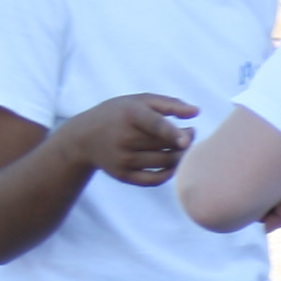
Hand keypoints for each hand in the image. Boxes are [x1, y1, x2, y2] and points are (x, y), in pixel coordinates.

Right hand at [60, 93, 196, 186]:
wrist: (84, 138)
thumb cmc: (119, 114)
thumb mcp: (139, 101)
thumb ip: (169, 104)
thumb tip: (197, 112)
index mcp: (130, 114)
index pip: (153, 124)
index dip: (171, 132)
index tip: (185, 140)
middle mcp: (124, 138)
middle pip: (166, 144)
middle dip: (185, 139)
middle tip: (190, 132)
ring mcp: (123, 159)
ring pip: (164, 162)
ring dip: (180, 156)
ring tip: (182, 146)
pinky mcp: (123, 175)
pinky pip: (154, 179)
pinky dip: (169, 173)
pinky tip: (173, 163)